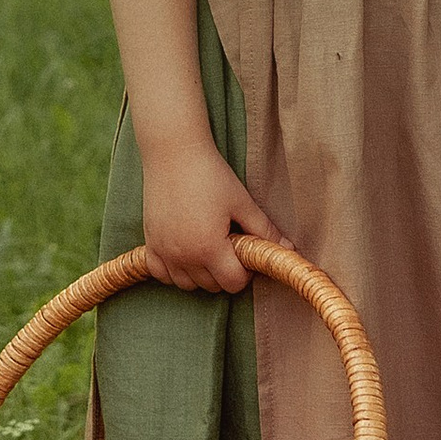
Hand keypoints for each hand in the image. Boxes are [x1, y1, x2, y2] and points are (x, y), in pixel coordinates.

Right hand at [138, 134, 282, 292]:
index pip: (233, 283)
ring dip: (201, 275)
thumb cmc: (210, 174)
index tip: (245, 251)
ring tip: (209, 248)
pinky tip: (185, 253)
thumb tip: (289, 249)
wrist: (174, 152)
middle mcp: (184, 255)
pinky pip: (161, 274)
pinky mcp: (151, 242)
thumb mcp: (242, 202)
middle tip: (229, 245)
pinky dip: (174, 271)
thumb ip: (264, 230)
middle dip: (225, 272)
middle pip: (211, 286)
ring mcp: (164, 250)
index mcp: (209, 247)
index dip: (245, 272)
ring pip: (187, 284)